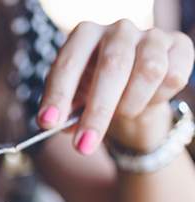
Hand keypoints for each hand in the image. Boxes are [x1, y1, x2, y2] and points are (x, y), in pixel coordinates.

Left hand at [38, 19, 193, 153]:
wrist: (134, 92)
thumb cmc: (95, 93)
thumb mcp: (73, 101)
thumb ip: (63, 110)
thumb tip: (56, 124)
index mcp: (84, 36)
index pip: (69, 62)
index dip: (58, 94)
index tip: (48, 122)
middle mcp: (118, 30)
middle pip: (112, 66)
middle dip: (97, 111)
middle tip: (83, 146)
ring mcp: (152, 36)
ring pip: (148, 72)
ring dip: (131, 105)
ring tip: (123, 114)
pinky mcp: (179, 46)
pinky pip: (173, 78)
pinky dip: (157, 99)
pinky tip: (147, 100)